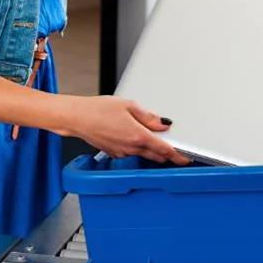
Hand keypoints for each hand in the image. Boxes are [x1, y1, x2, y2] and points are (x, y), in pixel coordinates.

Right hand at [63, 96, 190, 164]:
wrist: (76, 118)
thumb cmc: (98, 110)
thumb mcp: (128, 105)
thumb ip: (148, 117)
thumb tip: (163, 124)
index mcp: (138, 136)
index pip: (164, 150)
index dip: (178, 155)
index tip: (186, 157)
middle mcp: (131, 148)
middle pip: (157, 156)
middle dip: (168, 154)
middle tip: (177, 150)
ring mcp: (122, 153)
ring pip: (145, 155)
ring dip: (154, 151)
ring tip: (156, 139)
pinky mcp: (115, 154)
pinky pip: (132, 153)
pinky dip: (139, 149)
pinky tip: (136, 138)